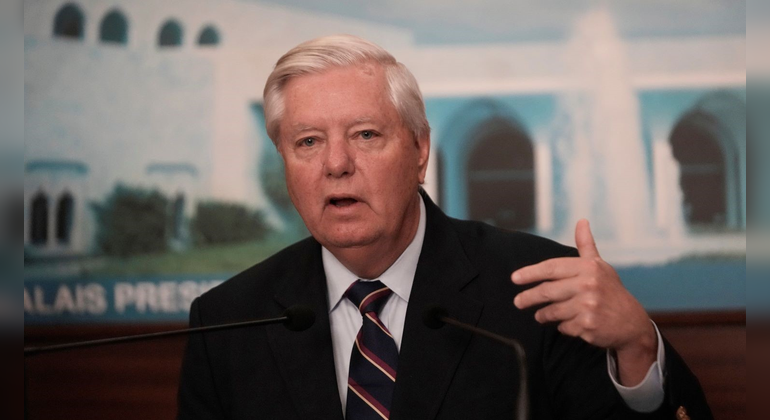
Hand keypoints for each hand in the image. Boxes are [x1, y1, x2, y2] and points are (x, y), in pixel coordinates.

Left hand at [511, 219, 656, 385]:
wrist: (632, 323)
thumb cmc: (611, 291)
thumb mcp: (600, 266)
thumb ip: (586, 245)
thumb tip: (581, 221)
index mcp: (588, 268)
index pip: (551, 268)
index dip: (530, 272)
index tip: (515, 278)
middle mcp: (588, 285)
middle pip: (547, 291)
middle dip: (528, 298)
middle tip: (518, 302)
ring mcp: (588, 306)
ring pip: (552, 311)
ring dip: (543, 315)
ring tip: (541, 315)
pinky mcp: (588, 325)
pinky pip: (563, 326)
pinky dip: (562, 326)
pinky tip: (568, 324)